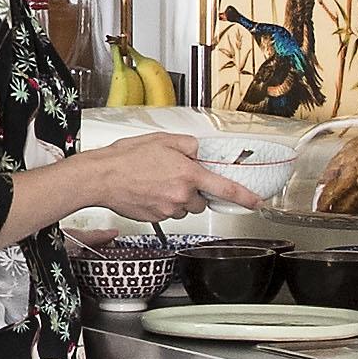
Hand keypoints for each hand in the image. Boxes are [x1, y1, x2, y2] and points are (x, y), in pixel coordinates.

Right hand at [91, 135, 260, 223]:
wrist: (102, 177)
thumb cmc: (127, 157)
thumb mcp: (163, 139)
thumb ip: (188, 145)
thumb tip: (199, 152)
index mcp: (188, 174)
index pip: (225, 189)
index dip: (244, 197)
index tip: (256, 203)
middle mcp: (181, 195)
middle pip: (202, 201)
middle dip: (195, 192)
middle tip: (177, 178)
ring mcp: (168, 209)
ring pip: (185, 208)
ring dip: (179, 199)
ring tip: (157, 184)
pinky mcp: (156, 219)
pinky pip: (168, 214)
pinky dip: (163, 205)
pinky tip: (149, 192)